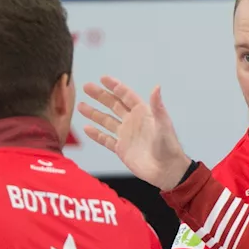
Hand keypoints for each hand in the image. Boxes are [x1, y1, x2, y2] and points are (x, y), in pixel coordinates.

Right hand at [78, 76, 193, 190]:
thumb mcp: (163, 124)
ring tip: (80, 106)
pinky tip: (86, 128)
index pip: (126, 95)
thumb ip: (157, 106)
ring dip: (94, 113)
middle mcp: (133, 121)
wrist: (167, 171)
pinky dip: (96, 134)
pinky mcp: (121, 149)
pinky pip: (105, 140)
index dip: (114, 86)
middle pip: (113, 105)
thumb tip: (157, 86)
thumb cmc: (169, 147)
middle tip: (86, 87)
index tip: (102, 78)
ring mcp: (126, 135)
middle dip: (100, 96)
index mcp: (143, 112)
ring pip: (106, 121)